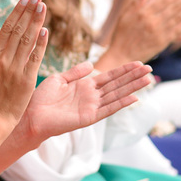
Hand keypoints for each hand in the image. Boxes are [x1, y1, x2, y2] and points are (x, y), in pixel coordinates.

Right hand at [0, 0, 49, 127]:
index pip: (7, 27)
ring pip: (27, 41)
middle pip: (18, 30)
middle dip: (29, 12)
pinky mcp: (26, 79)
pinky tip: (46, 30)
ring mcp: (15, 69)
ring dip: (36, 22)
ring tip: (43, 6)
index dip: (17, 12)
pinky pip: (35, 58)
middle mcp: (3, 59)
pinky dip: (41, 44)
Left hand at [19, 60, 152, 144]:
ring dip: (132, 88)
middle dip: (133, 77)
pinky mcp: (89, 117)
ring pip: (117, 95)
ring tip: (148, 80)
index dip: (124, 70)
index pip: (110, 76)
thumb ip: (77, 72)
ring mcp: (92, 107)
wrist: (30, 115)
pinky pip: (108, 109)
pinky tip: (134, 98)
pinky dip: (121, 104)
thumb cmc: (41, 99)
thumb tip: (92, 64)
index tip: (138, 63)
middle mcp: (92, 96)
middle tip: (149, 69)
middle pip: (117, 84)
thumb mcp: (59, 79)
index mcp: (85, 86)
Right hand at [110, 0, 180, 61]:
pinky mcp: (162, 42)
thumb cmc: (121, 35)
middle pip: (173, 7)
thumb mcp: (124, 16)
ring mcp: (158, 31)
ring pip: (177, 17)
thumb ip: (135, 3)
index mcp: (143, 12)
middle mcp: (152, 20)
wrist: (121, 56)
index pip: (163, 0)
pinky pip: (177, 32)